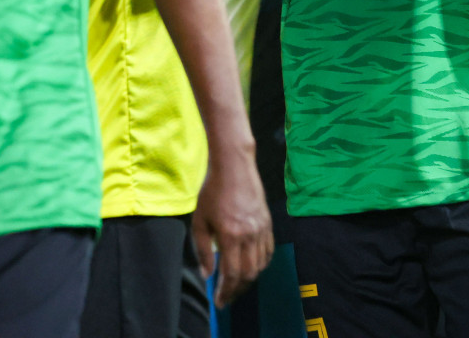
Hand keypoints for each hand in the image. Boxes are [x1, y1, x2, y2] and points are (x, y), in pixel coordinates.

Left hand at [191, 148, 272, 306]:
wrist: (234, 167)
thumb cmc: (212, 192)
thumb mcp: (200, 221)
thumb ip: (203, 250)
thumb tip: (208, 275)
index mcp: (230, 236)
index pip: (231, 274)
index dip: (226, 292)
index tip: (219, 302)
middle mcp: (249, 235)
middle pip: (248, 274)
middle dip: (237, 290)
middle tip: (227, 297)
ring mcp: (261, 229)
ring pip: (260, 265)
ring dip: (248, 279)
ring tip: (237, 284)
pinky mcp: (268, 223)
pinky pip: (268, 251)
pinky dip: (261, 264)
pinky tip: (251, 267)